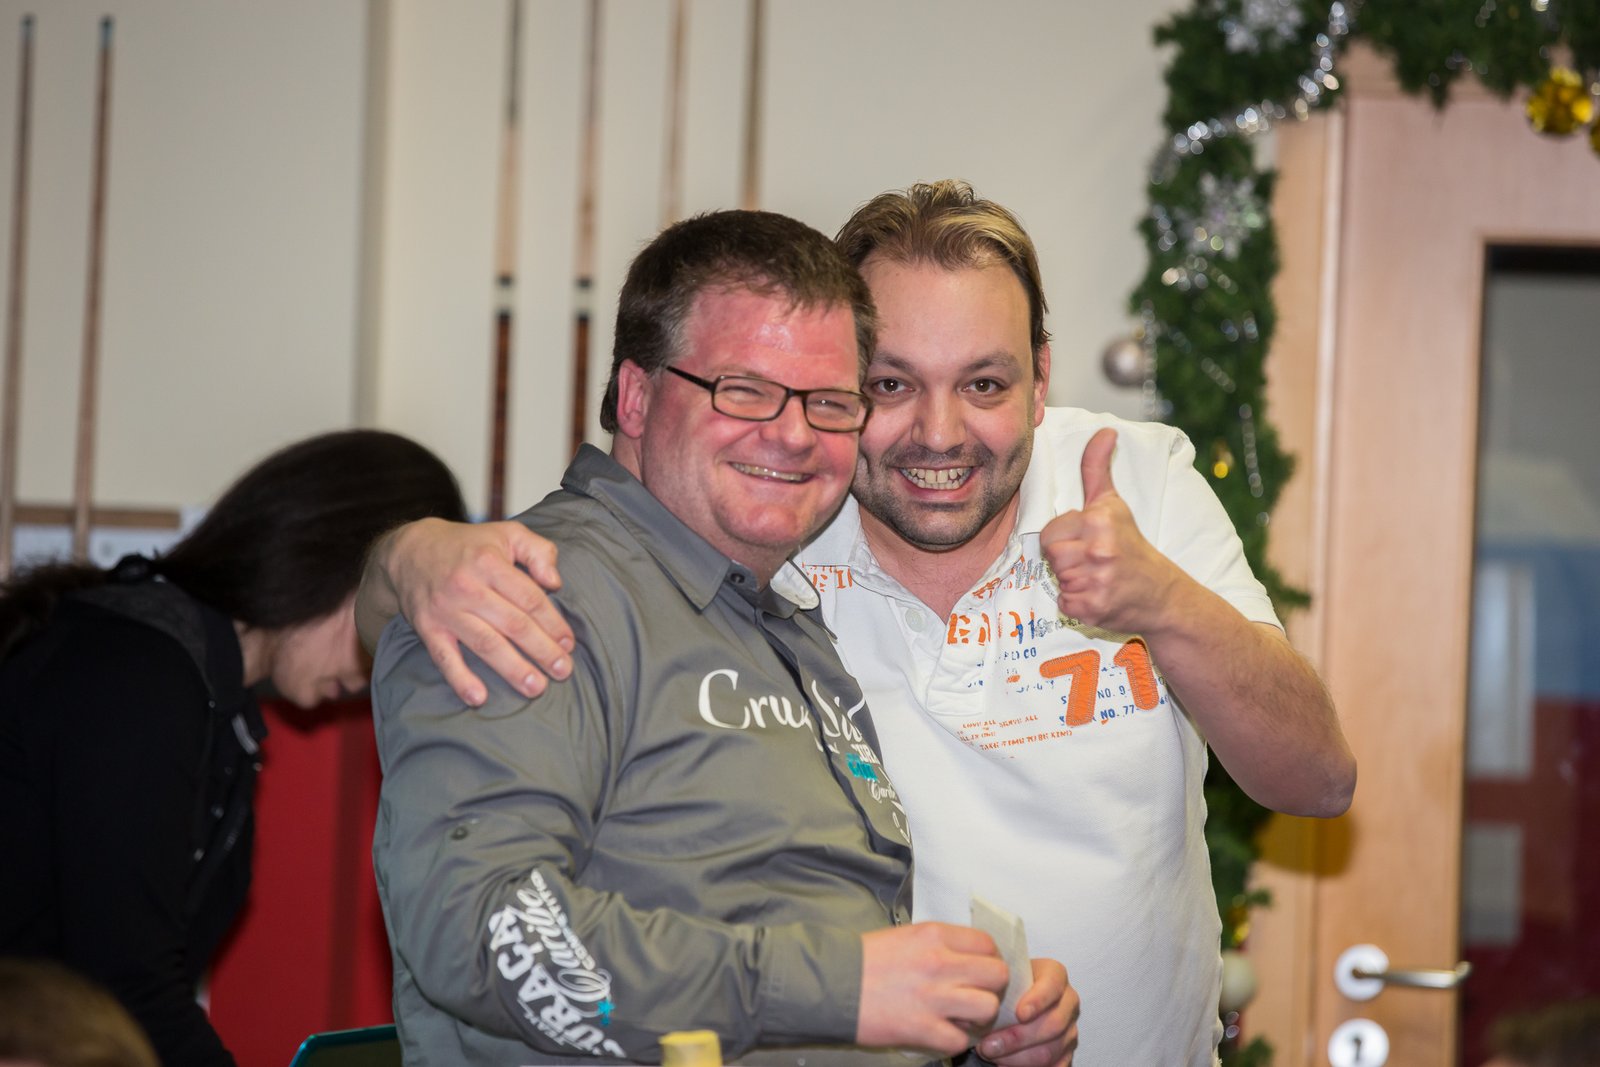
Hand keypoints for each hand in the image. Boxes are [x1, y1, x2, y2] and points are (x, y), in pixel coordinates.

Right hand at [381, 517, 572, 705]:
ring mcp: (446, 610)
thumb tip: (555, 583)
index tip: (569, 644)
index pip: (529, 598)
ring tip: (536, 688)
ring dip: (513, 669)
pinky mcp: (427, 628)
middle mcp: (467, 587)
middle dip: (541, 650)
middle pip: (512, 624)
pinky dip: (460, 679)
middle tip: (563, 671)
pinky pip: (444, 657)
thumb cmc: (469, 546)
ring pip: (485, 644)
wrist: (410, 551)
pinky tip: (478, 698)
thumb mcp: (507, 533)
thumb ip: (539, 551)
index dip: (552, 623)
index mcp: (490, 563)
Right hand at [857, 924, 1007, 1054]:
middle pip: (997, 974)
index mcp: (934, 935)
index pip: (987, 944)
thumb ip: (938, 944)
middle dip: (991, 987)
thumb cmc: (863, 961)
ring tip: (961, 1017)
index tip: (980, 970)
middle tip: (975, 994)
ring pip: (987, 1007)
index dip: (989, 959)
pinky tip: (941, 1032)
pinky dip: (954, 1040)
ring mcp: (934, 997)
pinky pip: (960, 1040)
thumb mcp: (904, 936)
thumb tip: (964, 958)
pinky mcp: (923, 1028)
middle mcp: (939, 963)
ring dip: (978, 1017)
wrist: (830, 984)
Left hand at [977, 959, 1078, 1066]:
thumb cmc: (1006, 987)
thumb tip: (975, 1007)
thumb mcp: (1002, 977)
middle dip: (1018, 1038)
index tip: (1019, 1014)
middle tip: (989, 1044)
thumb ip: (995, 986)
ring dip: (1017, 1058)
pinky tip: (1005, 1064)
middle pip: (1053, 1024)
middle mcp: (1068, 1002)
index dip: (1038, 1001)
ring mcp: (1069, 1030)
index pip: (1052, 986)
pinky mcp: (1065, 1053)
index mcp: (1055, 975)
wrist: (1011, 1000)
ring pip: (1050, 1051)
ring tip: (991, 1055)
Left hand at [1038, 427, 1185, 635]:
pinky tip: (1099, 596)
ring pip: (1058, 580)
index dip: (1065, 537)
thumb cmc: (1132, 546)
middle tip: (1093, 561)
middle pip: (1051, 555)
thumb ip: (1097, 467)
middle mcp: (1098, 550)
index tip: (1088, 541)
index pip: (1049, 532)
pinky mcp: (1092, 609)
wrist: (1162, 595)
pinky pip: (1064, 604)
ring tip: (1097, 577)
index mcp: (1099, 521)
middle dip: (1066, 560)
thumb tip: (1104, 429)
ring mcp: (1096, 582)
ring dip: (1072, 582)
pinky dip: (1077, 604)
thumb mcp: (1114, 504)